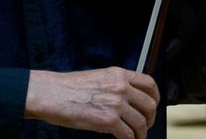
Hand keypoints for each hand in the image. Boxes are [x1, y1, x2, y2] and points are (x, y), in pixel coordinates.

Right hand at [25, 67, 159, 138]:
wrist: (50, 94)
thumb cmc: (68, 88)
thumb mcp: (98, 78)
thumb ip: (116, 86)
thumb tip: (129, 101)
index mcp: (118, 74)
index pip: (149, 84)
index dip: (155, 98)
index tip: (152, 107)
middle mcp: (120, 86)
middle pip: (150, 105)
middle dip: (150, 119)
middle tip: (145, 126)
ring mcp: (115, 103)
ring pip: (141, 123)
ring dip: (140, 134)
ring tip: (135, 138)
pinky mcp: (108, 120)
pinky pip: (128, 135)